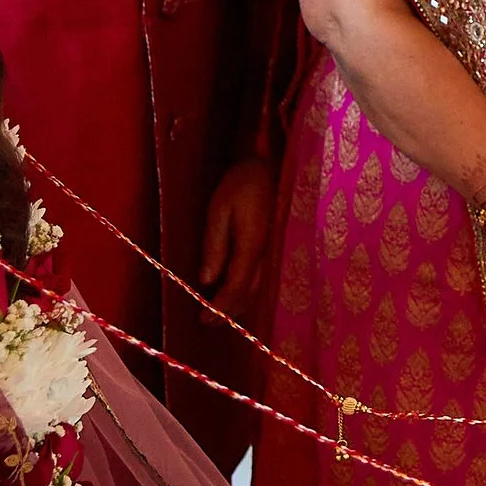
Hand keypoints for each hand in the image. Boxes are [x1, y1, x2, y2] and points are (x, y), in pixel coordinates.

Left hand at [197, 157, 277, 317]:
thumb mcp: (219, 210)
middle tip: (209, 321)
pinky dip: (253, 290)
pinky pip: (268, 277)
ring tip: (223, 310)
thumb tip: (206, 280)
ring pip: (262, 288)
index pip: (235, 286)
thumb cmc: (242, 184)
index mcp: (253, 245)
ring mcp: (279, 250)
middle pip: (251, 293)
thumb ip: (214, 246)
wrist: (274, 164)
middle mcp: (270, 253)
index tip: (203, 319)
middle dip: (230, 310)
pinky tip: (243, 292)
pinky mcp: (281, 246)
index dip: (220, 306)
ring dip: (242, 303)